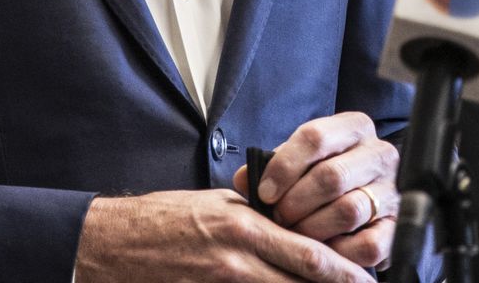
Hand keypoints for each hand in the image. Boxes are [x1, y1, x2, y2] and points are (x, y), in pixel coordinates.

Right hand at [75, 188, 373, 282]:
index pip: (308, 254)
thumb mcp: (216, 204)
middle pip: (301, 282)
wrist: (113, 244)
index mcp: (243, 226)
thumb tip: (291, 230)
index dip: (344, 272)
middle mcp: (237, 260)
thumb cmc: (163, 218)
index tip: (366, 277)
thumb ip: (257, 219)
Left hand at [233, 112, 397, 270]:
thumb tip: (245, 179)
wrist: (359, 205)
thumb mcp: (297, 164)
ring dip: (313, 228)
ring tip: (296, 234)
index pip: (316, 136)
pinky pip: (369, 245)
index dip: (284, 166)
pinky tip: (325, 249)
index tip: (265, 192)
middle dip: (296, 202)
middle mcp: (379, 154)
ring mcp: (393, 190)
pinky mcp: (397, 227)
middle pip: (332, 175)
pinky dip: (340, 252)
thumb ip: (270, 167)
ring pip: (349, 210)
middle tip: (279, 217)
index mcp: (354, 127)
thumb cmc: (319, 179)